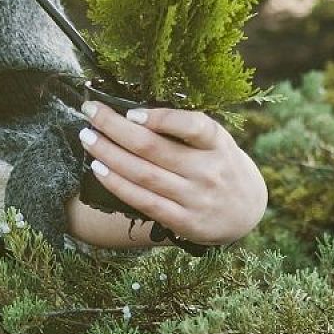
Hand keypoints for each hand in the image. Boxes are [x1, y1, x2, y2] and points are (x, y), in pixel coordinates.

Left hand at [77, 101, 267, 246]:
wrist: (246, 211)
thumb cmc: (220, 166)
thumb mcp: (216, 142)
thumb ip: (186, 130)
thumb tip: (134, 113)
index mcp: (218, 144)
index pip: (194, 126)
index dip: (161, 118)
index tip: (131, 112)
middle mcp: (208, 171)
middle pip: (154, 148)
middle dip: (115, 127)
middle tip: (90, 112)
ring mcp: (195, 198)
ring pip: (143, 174)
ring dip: (109, 154)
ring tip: (87, 137)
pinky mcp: (184, 221)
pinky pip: (143, 201)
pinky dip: (117, 184)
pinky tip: (98, 169)